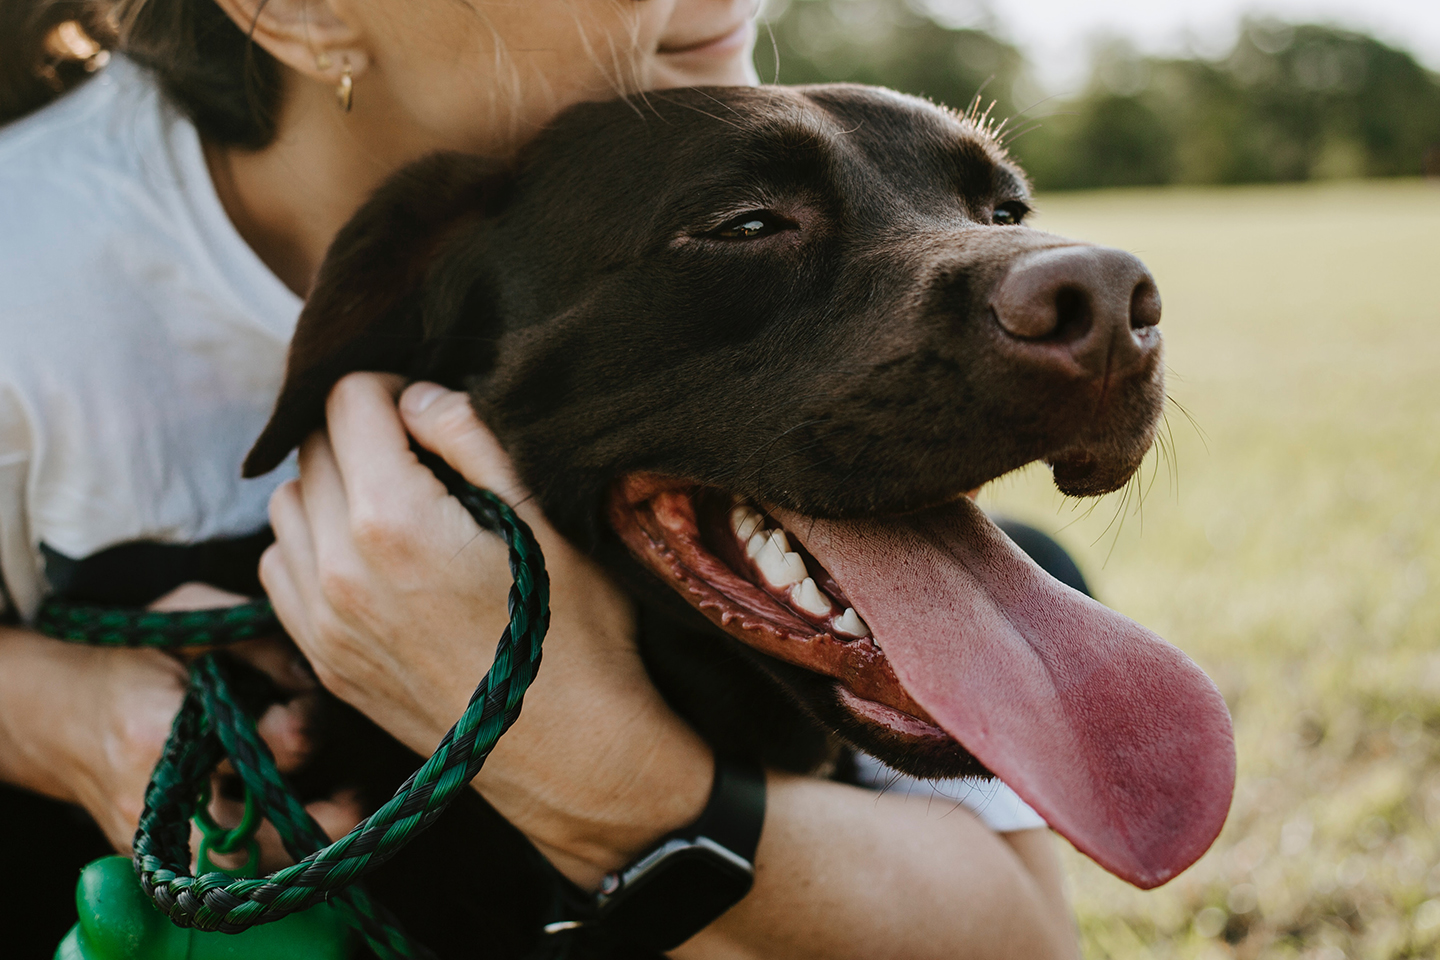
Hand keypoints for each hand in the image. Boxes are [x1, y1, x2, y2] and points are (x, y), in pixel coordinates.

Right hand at [0, 587, 360, 870]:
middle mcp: (156, 800)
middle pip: (246, 840)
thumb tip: (316, 677)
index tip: (308, 708)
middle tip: (353, 795)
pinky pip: (225, 867)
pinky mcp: (162, 855)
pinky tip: (304, 815)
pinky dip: (270, 846)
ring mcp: (155, 838)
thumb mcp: (192, 618)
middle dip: (310, 819)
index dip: (296, 730)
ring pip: (241, 867)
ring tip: (343, 808)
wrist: (59, 712)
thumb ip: (259, 641)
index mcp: (158, 735)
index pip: (248, 750)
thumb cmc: (136, 654)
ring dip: (297, 844)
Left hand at [260, 373, 712, 885]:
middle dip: (359, 432)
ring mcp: (322, 621)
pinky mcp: (324, 660)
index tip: (426, 409)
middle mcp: (338, 567)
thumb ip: (470, 437)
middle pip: (312, 448)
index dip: (390, 386)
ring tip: (393, 503)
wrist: (572, 752)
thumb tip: (416, 397)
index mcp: (393, 520)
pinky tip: (367, 557)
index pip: (348, 400)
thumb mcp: (545, 517)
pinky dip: (310, 545)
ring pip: (285, 506)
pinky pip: (281, 569)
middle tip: (418, 452)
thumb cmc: (575, 631)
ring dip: (329, 486)